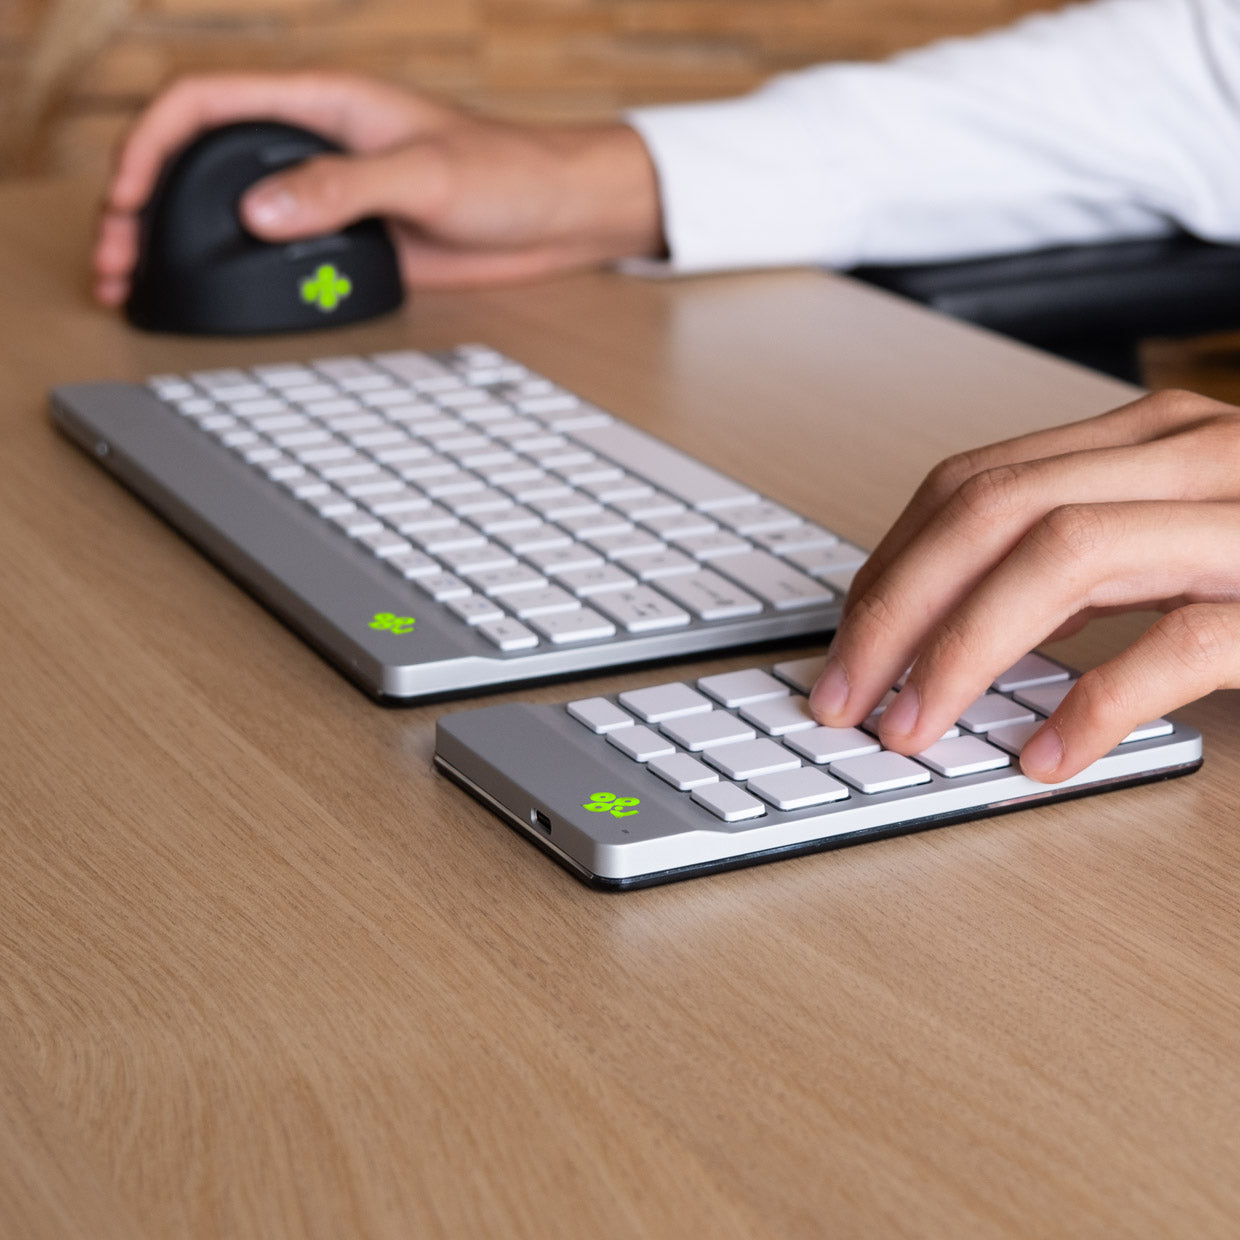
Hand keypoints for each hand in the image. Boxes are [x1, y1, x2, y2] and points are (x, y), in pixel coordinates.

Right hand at [92, 71, 664, 305]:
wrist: (558, 215)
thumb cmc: (510, 170)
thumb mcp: (425, 174)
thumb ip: (342, 188)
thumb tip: (259, 211)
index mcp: (324, 102)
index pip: (207, 103)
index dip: (152, 145)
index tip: (129, 197)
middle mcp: (315, 145)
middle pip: (202, 161)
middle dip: (147, 205)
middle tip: (119, 262)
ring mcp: (329, 196)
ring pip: (232, 212)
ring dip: (186, 245)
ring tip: (146, 287)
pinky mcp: (351, 240)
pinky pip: (279, 254)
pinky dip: (239, 274)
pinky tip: (219, 300)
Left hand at [808, 388, 1239, 781]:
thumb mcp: (1171, 540)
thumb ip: (1076, 562)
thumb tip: (959, 620)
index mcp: (1144, 443)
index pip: (971, 486)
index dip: (888, 567)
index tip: (843, 645)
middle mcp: (1186, 457)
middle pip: (992, 511)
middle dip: (895, 609)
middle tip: (846, 694)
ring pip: (1064, 552)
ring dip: (962, 649)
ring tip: (912, 725)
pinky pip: (1181, 643)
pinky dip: (1098, 703)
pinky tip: (1047, 755)